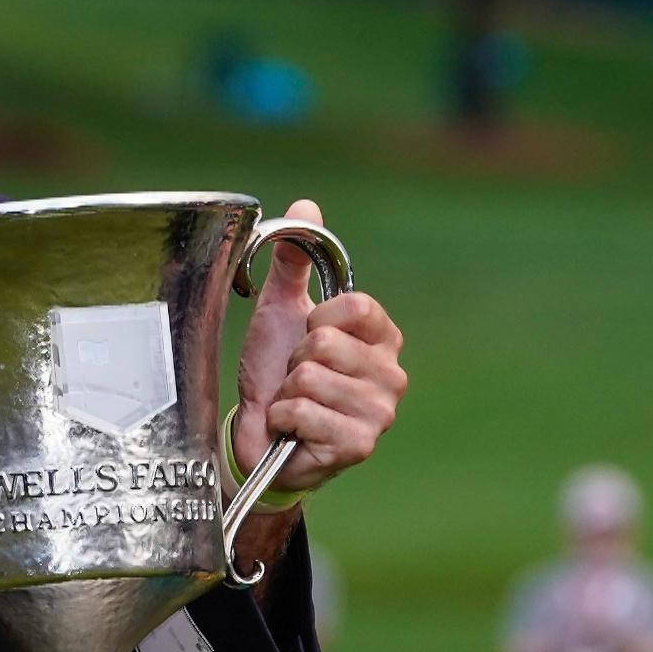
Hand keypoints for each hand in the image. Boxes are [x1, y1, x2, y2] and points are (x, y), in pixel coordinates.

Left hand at [235, 199, 405, 494]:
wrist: (260, 431)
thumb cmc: (276, 368)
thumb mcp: (280, 309)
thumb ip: (292, 261)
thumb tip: (306, 206)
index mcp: (382, 337)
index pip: (357, 306)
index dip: (318, 317)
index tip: (308, 334)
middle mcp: (392, 374)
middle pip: (326, 342)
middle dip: (296, 358)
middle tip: (296, 375)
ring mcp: (380, 413)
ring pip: (310, 378)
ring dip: (287, 390)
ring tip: (294, 400)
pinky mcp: (359, 445)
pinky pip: (305, 413)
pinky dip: (285, 418)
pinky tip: (292, 428)